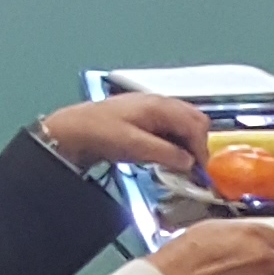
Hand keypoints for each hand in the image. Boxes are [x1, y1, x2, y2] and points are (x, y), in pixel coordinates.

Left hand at [40, 91, 210, 172]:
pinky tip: (167, 154)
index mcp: (160, 106)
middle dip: (198, 143)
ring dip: (187, 142)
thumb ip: (166, 154)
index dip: (201, 149)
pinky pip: (170, 126)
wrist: (71, 131)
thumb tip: (190, 163)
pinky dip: (175, 140)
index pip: (195, 125)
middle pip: (195, 120)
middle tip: (194, 167)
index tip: (200, 172)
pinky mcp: (143, 116)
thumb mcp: (136, 147)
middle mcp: (159, 102)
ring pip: (184, 122)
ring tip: (181, 163)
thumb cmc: (101, 134)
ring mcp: (151, 108)